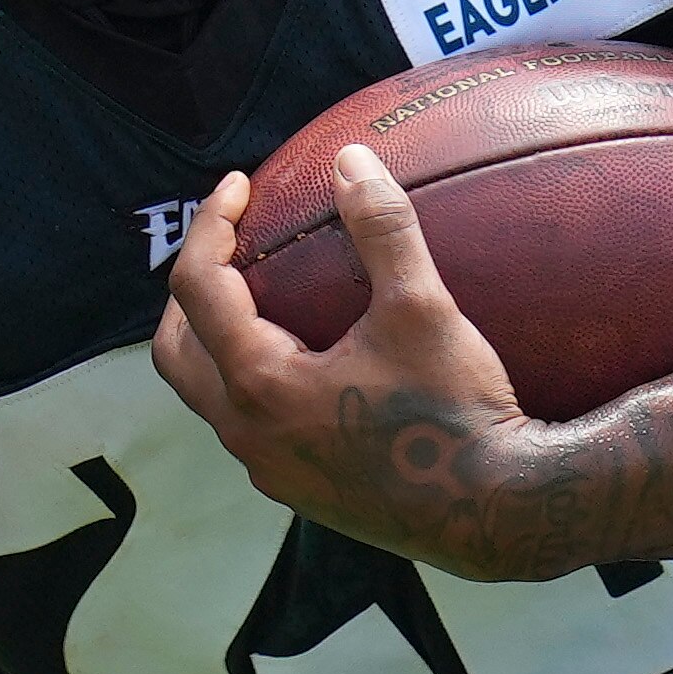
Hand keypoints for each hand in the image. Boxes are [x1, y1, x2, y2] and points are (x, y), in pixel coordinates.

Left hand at [154, 147, 547, 577]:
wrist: (496, 514)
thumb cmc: (456, 412)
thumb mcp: (422, 307)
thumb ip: (382, 227)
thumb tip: (352, 159)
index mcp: (259, 385)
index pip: (197, 289)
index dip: (210, 226)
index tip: (239, 187)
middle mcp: (249, 435)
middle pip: (176, 353)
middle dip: (190, 291)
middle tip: (230, 245)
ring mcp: (272, 472)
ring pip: (211, 396)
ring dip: (218, 340)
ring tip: (264, 295)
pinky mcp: (303, 492)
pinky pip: (253, 425)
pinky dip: (255, 378)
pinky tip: (314, 358)